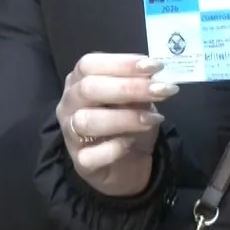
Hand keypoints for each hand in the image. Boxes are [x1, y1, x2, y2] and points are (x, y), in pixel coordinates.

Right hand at [56, 53, 175, 198]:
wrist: (129, 165)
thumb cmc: (130, 124)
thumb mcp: (138, 101)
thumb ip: (140, 88)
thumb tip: (154, 79)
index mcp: (79, 81)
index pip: (89, 64)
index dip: (122, 63)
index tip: (154, 66)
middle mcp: (69, 104)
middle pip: (88, 88)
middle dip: (128, 88)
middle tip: (161, 91)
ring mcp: (71, 134)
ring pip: (86, 120)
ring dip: (124, 118)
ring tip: (153, 119)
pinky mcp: (80, 162)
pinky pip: (91, 154)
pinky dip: (114, 148)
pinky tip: (131, 143)